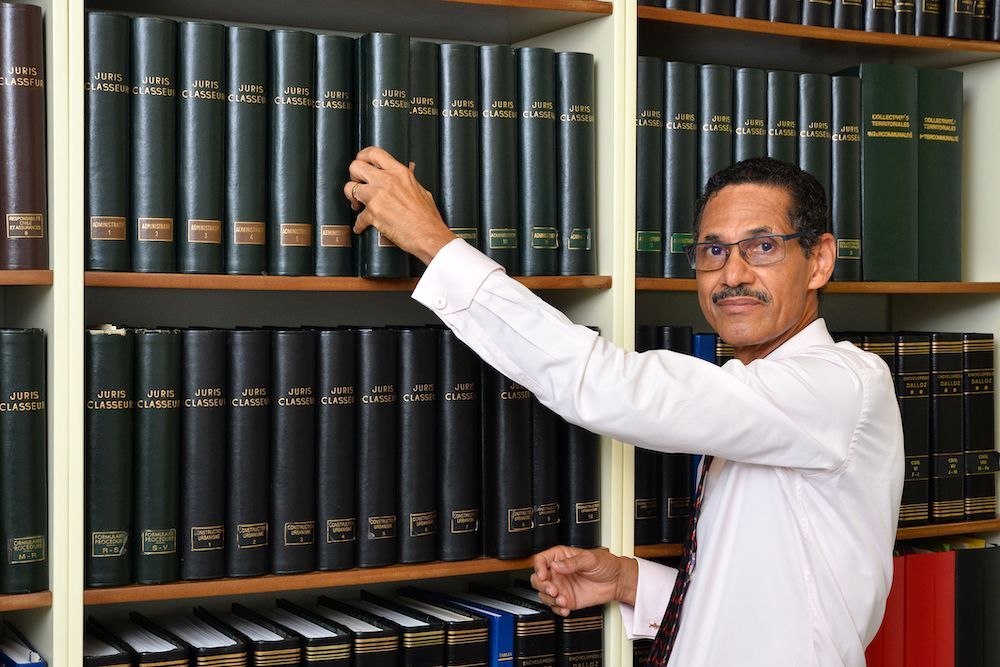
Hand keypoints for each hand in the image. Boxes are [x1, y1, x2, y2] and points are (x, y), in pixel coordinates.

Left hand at [344, 146, 456, 264]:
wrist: (429, 236)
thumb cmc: (428, 217)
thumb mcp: (421, 190)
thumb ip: (408, 181)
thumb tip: (403, 178)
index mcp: (399, 172)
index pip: (374, 153)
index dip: (362, 156)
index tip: (361, 161)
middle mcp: (387, 181)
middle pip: (356, 166)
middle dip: (354, 176)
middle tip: (358, 183)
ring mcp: (378, 196)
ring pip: (350, 188)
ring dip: (352, 197)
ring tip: (357, 204)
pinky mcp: (373, 214)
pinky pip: (358, 218)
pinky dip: (359, 224)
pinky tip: (362, 226)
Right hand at [530, 546, 637, 615]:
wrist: (616, 581)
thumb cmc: (604, 564)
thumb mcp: (589, 559)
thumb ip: (572, 563)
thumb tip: (557, 565)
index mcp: (561, 557)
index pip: (541, 560)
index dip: (539, 568)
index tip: (544, 575)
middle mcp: (558, 572)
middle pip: (538, 579)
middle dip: (543, 586)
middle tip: (553, 590)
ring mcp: (561, 587)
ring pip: (544, 594)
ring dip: (550, 600)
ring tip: (563, 600)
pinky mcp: (567, 600)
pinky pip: (555, 607)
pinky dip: (558, 609)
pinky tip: (565, 608)